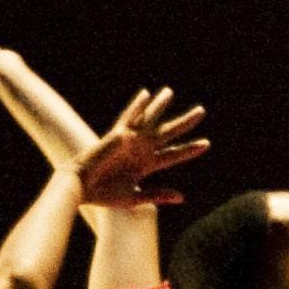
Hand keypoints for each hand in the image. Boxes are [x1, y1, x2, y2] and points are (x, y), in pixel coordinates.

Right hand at [73, 88, 208, 210]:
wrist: (81, 188)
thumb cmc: (103, 194)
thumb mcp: (135, 196)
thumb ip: (158, 195)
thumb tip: (182, 197)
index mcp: (146, 165)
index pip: (173, 154)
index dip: (190, 149)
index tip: (206, 143)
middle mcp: (141, 150)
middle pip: (168, 133)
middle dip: (186, 122)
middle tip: (202, 110)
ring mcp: (130, 141)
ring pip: (151, 120)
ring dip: (161, 106)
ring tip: (170, 91)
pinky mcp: (117, 135)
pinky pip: (129, 117)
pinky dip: (137, 106)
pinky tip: (147, 94)